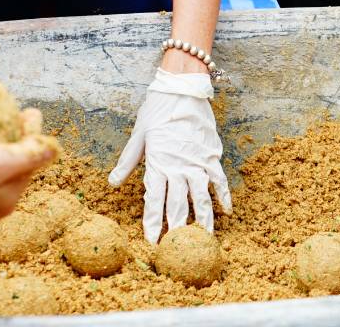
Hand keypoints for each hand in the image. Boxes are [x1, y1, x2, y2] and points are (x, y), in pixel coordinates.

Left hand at [108, 69, 231, 242]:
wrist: (182, 88)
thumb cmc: (157, 110)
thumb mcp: (138, 135)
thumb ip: (127, 161)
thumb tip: (112, 183)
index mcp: (158, 163)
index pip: (154, 201)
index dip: (152, 223)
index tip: (151, 242)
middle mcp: (178, 167)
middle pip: (178, 206)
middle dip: (176, 230)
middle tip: (177, 250)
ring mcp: (197, 162)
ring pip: (202, 199)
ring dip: (203, 221)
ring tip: (204, 240)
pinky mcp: (212, 155)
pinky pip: (220, 181)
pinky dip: (224, 197)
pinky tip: (228, 212)